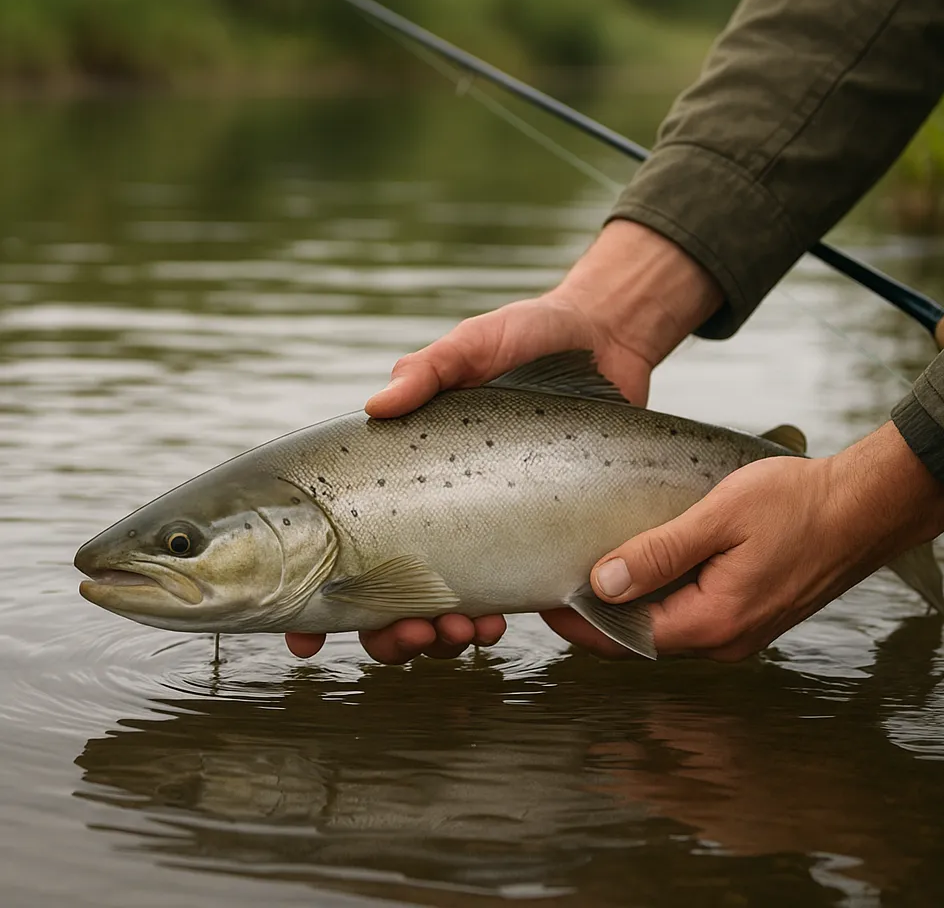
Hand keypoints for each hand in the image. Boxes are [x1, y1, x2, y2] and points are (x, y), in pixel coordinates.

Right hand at [286, 220, 723, 661]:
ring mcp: (482, 522)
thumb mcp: (475, 344)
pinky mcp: (534, 531)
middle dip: (387, 631)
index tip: (305, 640)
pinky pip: (503, 591)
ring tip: (460, 631)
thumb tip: (376, 408)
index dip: (315, 597)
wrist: (605, 341)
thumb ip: (432, 367)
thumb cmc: (528, 337)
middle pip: (387, 591)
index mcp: (403, 463)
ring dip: (437, 633)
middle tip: (410, 635)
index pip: (342, 535)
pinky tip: (498, 621)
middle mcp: (435, 502)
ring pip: (439, 605)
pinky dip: (491, 615)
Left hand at [543, 421, 943, 660]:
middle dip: (597, 621)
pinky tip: (643, 575)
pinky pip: (691, 618)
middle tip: (558, 587)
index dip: (581, 622)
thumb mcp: (719, 517)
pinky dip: (658, 603)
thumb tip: (603, 583)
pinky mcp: (753, 614)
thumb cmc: (798, 504)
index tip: (545, 600)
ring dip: (627, 612)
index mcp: (714, 621)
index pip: (626, 637)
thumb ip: (659, 552)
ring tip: (589, 580)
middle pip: (642, 641)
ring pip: (666, 631)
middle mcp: (727, 639)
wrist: (866, 507)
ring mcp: (743, 631)